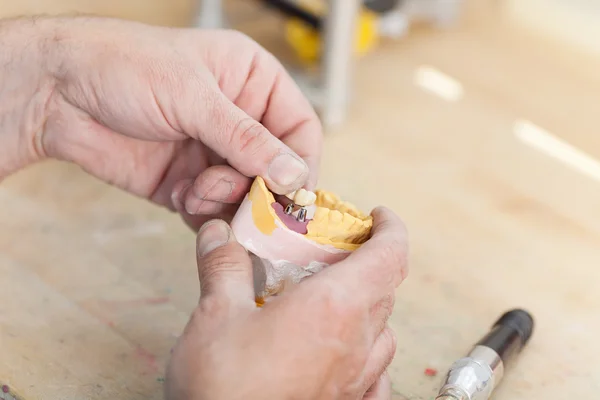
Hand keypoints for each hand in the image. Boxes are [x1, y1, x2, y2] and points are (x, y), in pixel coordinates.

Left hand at [0, 17, 321, 228]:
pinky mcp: (188, 181)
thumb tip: (294, 175)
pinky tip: (179, 194)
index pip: (299, 129)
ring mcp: (213, 153)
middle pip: (274, 170)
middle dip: (257, 188)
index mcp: (253, 82)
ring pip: (245, 195)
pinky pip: (213, 210)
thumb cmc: (124, 66)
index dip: (301, 164)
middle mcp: (238, 120)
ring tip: (196, 188)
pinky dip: (201, 211)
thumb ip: (247, 139)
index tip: (291, 194)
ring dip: (225, 201)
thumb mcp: (194, 96)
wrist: (57, 94)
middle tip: (238, 197)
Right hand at [165, 207, 408, 399]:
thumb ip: (223, 267)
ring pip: (384, 329)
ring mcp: (356, 379)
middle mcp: (356, 342)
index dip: (391, 228)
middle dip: (371, 260)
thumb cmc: (224, 388)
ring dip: (370, 303)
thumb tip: (218, 234)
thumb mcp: (215, 315)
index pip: (389, 255)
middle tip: (339, 250)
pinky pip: (377, 372)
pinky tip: (348, 352)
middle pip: (386, 287)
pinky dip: (370, 350)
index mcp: (333, 307)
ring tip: (338, 297)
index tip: (378, 216)